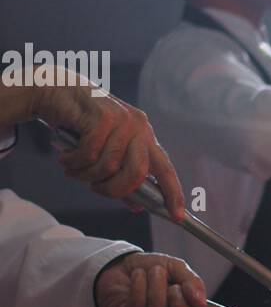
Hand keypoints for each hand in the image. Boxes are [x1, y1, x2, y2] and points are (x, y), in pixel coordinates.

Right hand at [34, 78, 185, 221]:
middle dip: (113, 189)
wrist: (56, 90)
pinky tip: (66, 157)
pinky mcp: (102, 117)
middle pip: (137, 173)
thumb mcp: (105, 151)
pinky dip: (74, 162)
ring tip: (73, 168)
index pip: (165, 168)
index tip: (178, 216)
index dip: (173, 193)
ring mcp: (122, 120)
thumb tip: (137, 206)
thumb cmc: (81, 125)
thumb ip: (122, 176)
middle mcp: (139, 127)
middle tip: (94, 189)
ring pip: (109, 166)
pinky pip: (89, 155)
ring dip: (86, 175)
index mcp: (145, 136)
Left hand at [95, 252, 227, 306]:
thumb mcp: (179, 269)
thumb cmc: (154, 271)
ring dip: (156, 287)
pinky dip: (139, 286)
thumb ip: (193, 283)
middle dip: (180, 306)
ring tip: (154, 272)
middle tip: (175, 287)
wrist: (122, 266)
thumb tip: (201, 302)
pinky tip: (138, 277)